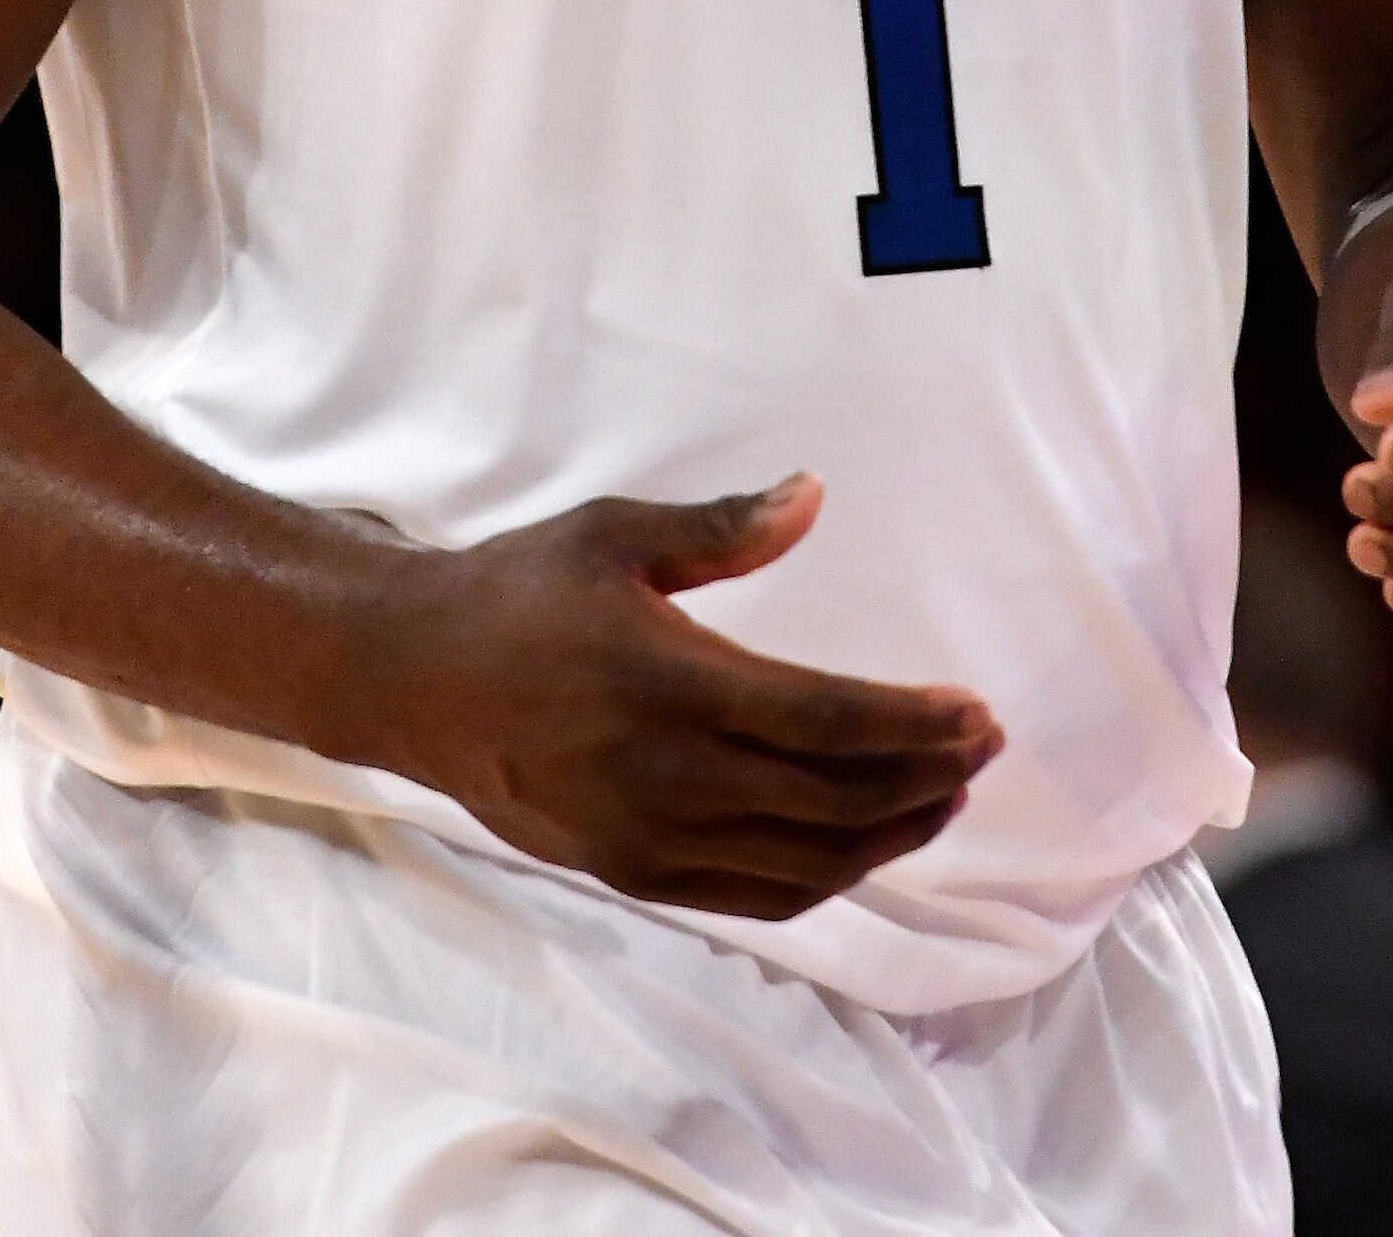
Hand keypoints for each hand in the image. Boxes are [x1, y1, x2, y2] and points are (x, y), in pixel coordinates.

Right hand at [351, 475, 1000, 919]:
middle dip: (923, 779)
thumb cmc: (519, 594)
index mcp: (668, 682)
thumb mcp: (614, 535)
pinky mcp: (629, 873)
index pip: (825, 722)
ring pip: (802, 862)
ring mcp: (645, 837)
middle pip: (830, 800)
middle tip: (981, 748)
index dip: (912, 726)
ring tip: (943, 797)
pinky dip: (822, 879)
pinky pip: (752, 897)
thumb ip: (722, 528)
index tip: (976, 714)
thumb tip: (814, 495)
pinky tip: (863, 845)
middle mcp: (663, 775)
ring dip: (887, 837)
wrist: (412, 680)